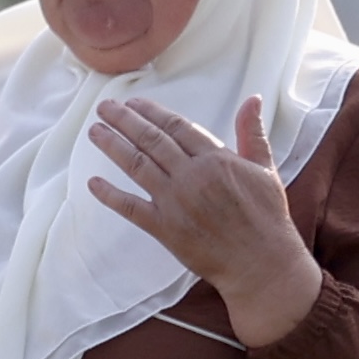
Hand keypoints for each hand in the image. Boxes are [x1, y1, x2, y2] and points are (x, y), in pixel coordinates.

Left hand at [84, 96, 321, 346]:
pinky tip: (92, 183)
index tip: (133, 102)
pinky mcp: (164, 228)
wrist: (260, 260)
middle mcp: (191, 175)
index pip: (176, 127)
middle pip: (151, 140)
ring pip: (137, 166)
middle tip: (103, 107)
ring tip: (94, 132)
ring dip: (113, 146)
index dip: (151, 112)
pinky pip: (130, 207)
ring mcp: (174, 201)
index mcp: (216, 159)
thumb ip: (252, 133)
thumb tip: (252, 99)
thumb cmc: (266, 214)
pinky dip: (110, 195)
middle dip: (125, 121)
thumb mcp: (265, 168)